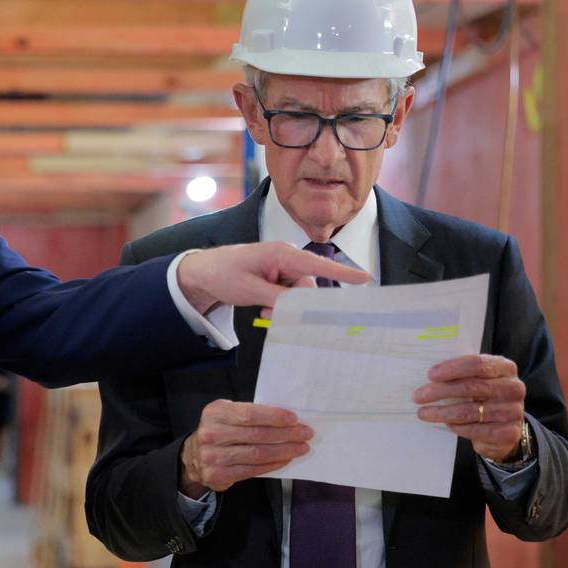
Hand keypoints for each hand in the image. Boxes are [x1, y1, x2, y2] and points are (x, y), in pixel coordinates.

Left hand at [176, 241, 370, 315]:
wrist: (203, 273)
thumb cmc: (223, 273)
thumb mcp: (250, 289)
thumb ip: (278, 299)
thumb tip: (299, 308)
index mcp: (281, 254)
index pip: (316, 265)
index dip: (342, 273)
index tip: (364, 279)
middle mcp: (286, 258)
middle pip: (308, 286)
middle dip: (296, 304)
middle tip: (270, 313)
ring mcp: (282, 268)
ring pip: (299, 294)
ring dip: (283, 306)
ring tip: (261, 309)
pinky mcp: (277, 278)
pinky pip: (289, 296)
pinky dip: (279, 305)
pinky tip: (262, 307)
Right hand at [179, 400, 312, 497]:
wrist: (193, 457)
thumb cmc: (219, 431)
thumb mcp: (226, 414)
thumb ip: (248, 414)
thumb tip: (285, 419)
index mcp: (215, 413)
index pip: (249, 414)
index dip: (273, 417)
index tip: (294, 419)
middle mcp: (211, 434)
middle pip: (255, 435)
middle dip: (285, 434)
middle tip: (305, 434)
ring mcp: (213, 456)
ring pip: (256, 454)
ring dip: (283, 451)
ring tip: (301, 448)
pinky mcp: (218, 475)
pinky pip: (252, 470)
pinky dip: (272, 465)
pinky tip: (285, 459)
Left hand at [413, 354, 526, 462]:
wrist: (505, 427)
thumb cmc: (484, 397)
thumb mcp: (478, 380)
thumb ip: (461, 374)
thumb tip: (429, 375)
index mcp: (505, 368)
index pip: (477, 364)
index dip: (452, 369)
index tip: (430, 375)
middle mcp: (513, 388)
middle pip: (470, 387)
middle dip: (439, 391)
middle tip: (418, 396)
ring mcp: (514, 411)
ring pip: (469, 411)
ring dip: (441, 412)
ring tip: (423, 413)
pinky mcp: (509, 433)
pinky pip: (475, 430)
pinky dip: (456, 427)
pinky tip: (446, 424)